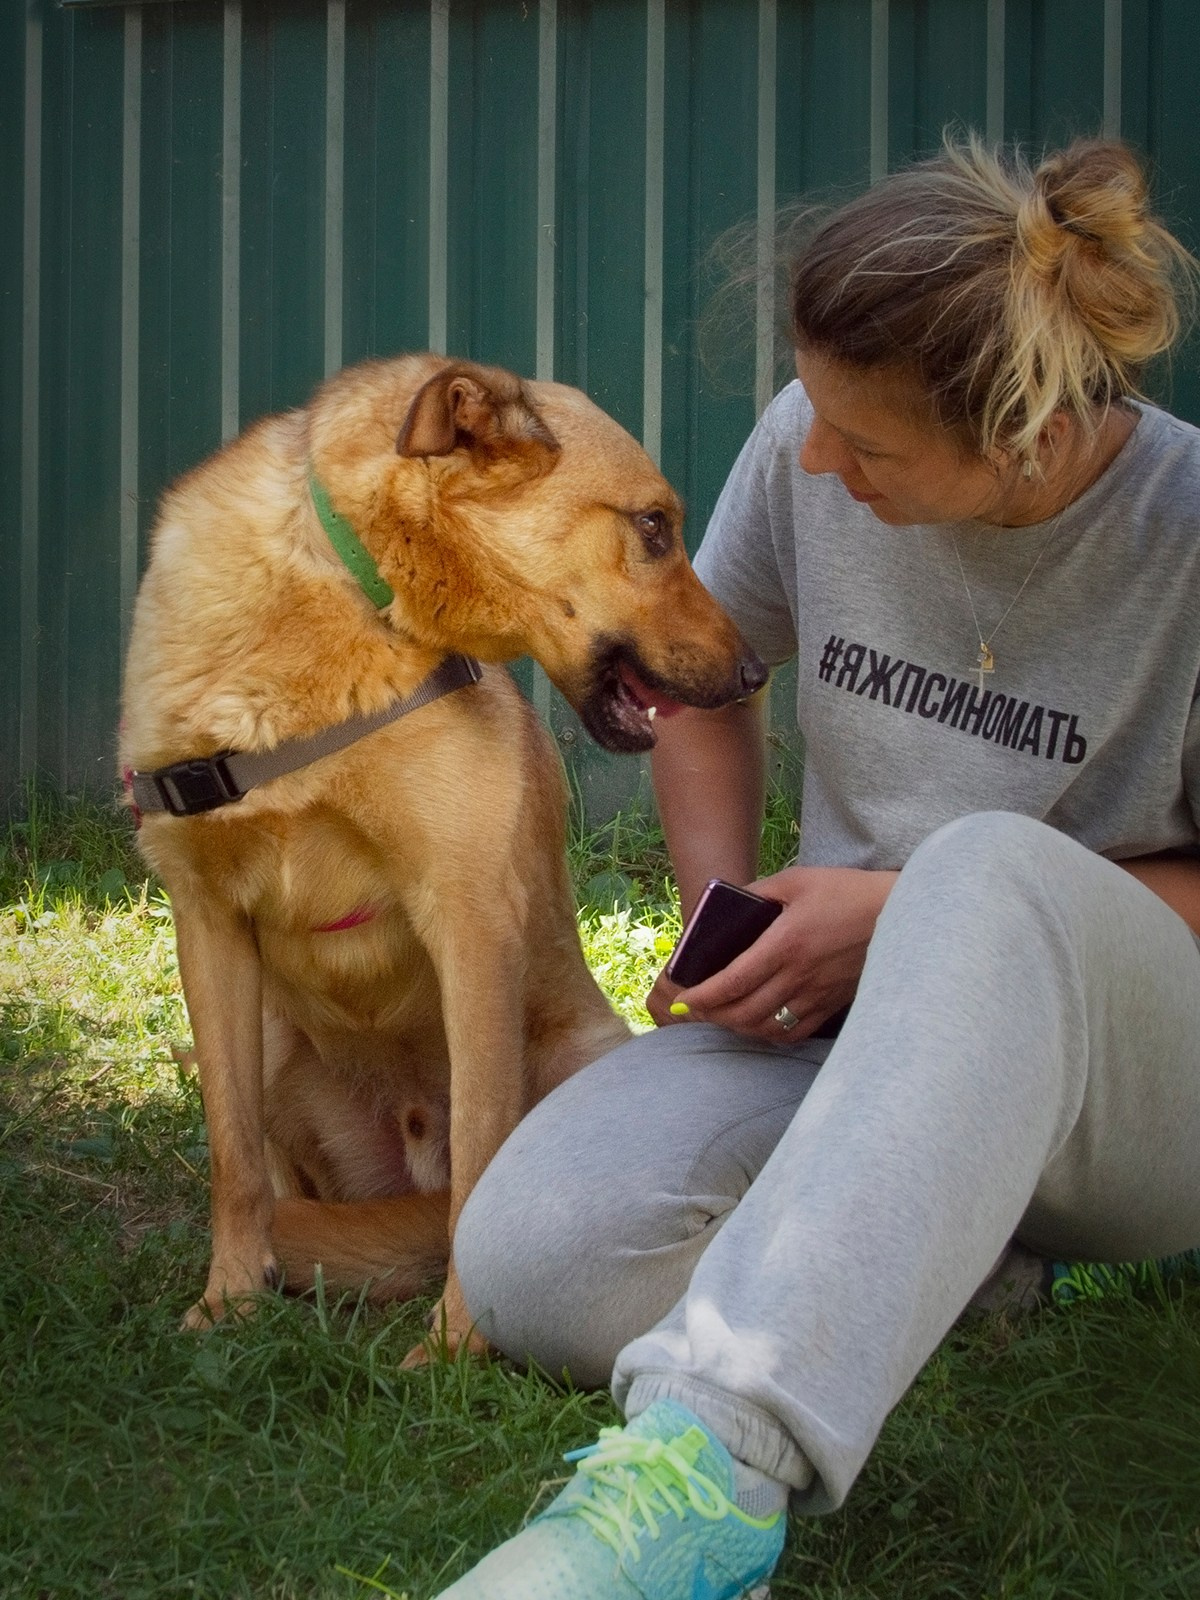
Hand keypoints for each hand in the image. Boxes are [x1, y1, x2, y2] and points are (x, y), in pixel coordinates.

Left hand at [648, 866, 897, 1040]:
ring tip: (722, 1016)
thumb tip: (728, 899)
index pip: (734, 981)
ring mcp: (818, 994)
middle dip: (713, 1015)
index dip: (704, 995)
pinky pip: (795, 1031)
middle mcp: (800, 975)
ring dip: (738, 1027)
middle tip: (696, 1009)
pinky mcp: (833, 1004)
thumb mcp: (798, 880)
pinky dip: (770, 1034)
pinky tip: (759, 1024)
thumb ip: (759, 891)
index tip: (684, 998)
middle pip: (745, 1012)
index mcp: (786, 943)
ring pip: (767, 1027)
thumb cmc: (847, 891)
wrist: (900, 913)